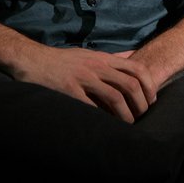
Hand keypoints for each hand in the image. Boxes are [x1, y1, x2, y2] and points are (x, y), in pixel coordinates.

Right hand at [10, 45, 156, 122]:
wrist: (32, 59)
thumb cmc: (62, 60)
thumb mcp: (89, 54)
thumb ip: (110, 59)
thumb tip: (132, 57)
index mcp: (102, 58)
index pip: (136, 68)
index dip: (149, 86)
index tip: (152, 101)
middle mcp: (96, 66)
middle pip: (130, 85)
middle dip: (141, 105)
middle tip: (142, 118)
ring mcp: (83, 78)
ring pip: (115, 98)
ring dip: (126, 116)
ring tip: (127, 127)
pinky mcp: (69, 91)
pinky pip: (92, 107)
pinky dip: (103, 120)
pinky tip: (106, 128)